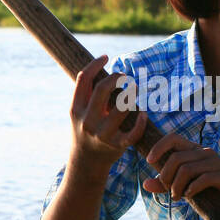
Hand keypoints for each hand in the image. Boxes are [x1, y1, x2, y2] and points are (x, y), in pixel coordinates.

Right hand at [70, 54, 146, 172]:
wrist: (86, 163)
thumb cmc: (86, 130)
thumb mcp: (79, 113)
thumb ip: (87, 94)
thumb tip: (99, 66)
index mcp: (76, 109)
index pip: (84, 79)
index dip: (96, 64)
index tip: (105, 57)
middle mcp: (88, 121)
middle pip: (103, 89)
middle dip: (117, 77)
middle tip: (124, 76)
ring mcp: (102, 134)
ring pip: (122, 107)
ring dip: (132, 94)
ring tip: (134, 90)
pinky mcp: (117, 146)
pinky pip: (133, 132)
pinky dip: (141, 121)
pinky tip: (143, 114)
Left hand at [144, 132, 219, 206]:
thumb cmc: (204, 191)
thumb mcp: (181, 186)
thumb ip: (163, 184)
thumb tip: (145, 184)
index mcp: (194, 149)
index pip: (173, 138)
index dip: (159, 147)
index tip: (149, 161)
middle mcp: (205, 152)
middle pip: (176, 158)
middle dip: (166, 176)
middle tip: (168, 190)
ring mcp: (215, 162)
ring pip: (186, 169)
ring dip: (176, 186)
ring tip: (177, 196)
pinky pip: (201, 179)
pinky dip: (191, 189)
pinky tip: (189, 195)